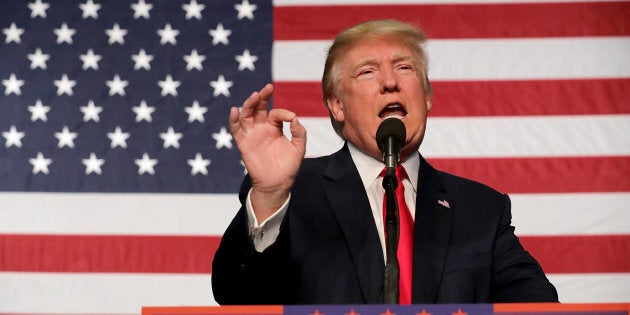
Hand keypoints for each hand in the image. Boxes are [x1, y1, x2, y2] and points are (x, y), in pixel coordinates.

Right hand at [229, 84, 306, 221]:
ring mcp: (251, 134)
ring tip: (255, 96)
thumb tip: (295, 118)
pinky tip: (235, 110)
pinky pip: (235, 129)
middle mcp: (262, 128)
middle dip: (262, 97)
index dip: (283, 112)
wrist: (277, 184)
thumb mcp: (299, 148)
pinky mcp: (243, 143)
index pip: (276, 113)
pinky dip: (233, 119)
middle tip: (268, 88)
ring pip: (247, 114)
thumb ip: (299, 133)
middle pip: (259, 107)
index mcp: (275, 127)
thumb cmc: (288, 167)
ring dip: (249, 104)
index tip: (291, 118)